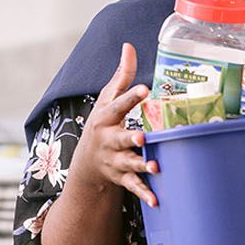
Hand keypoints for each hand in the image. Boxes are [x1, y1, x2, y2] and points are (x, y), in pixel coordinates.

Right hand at [78, 43, 157, 207]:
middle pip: (120, 137)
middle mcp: (108, 139)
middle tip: (142, 137)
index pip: (119, 105)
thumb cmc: (102, 123)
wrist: (87, 164)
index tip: (145, 89)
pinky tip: (157, 199)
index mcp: (106, 117)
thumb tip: (128, 45)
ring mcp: (114, 159)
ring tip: (155, 167)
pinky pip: (134, 185)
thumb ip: (121, 75)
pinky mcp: (121, 176)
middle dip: (130, 138)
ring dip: (141, 166)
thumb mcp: (106, 99)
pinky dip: (145, 193)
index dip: (131, 96)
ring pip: (128, 163)